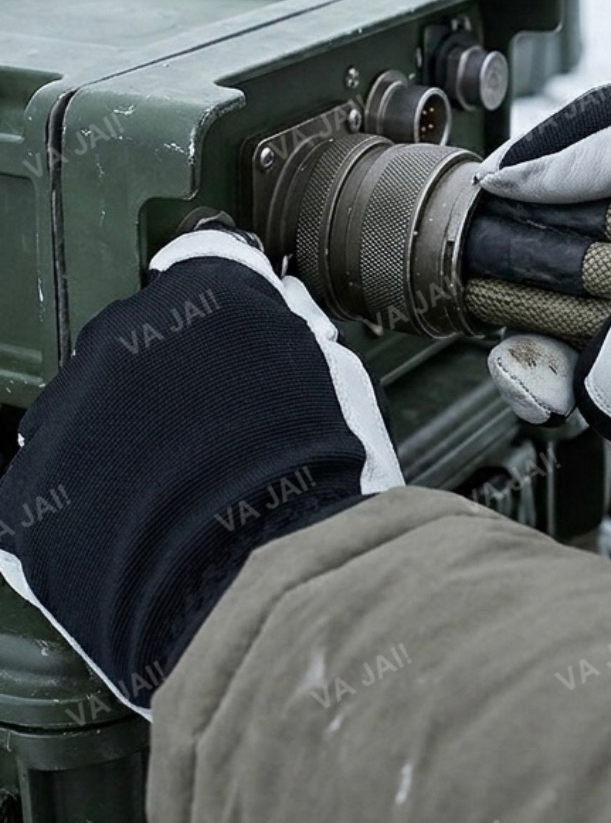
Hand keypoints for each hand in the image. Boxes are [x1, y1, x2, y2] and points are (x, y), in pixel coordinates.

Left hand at [0, 228, 401, 714]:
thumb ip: (296, 325)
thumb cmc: (317, 482)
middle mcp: (120, 336)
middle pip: (140, 339)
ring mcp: (64, 416)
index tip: (231, 329)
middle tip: (219, 434)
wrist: (263, 587)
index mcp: (203, 296)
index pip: (204, 264)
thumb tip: (282, 299)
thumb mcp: (339, 381)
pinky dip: (85, 503)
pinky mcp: (26, 499)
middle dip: (171, 375)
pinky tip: (136, 531)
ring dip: (121, 436)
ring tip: (176, 494)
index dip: (224, 302)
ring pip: (88, 409)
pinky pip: (51, 485)